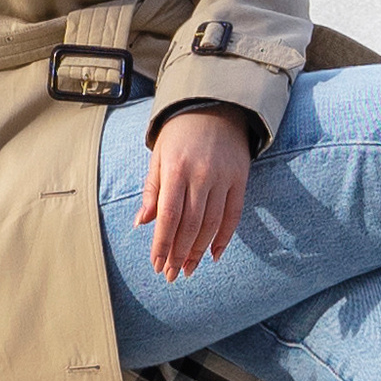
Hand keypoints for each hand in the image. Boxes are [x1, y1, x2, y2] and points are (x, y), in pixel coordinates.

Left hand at [136, 110, 252, 280]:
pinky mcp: (239, 179)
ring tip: (188, 269)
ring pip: (211, 224)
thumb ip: (152, 189)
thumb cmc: (179, 133)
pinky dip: (224, 237)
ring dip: (199, 251)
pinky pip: (233, 214)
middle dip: (179, 254)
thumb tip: (141, 223)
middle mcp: (201, 174)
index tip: (156, 264)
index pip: (168, 215)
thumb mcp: (159, 155)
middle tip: (171, 274)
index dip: (162, 244)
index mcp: (176, 168)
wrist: (215, 105)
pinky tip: (213, 254)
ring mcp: (223, 177)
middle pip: (190, 224)